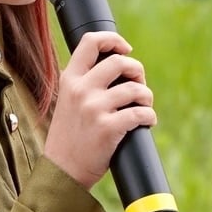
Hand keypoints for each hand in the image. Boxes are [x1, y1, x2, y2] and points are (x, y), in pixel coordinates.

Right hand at [42, 31, 153, 189]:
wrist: (62, 171)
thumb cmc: (70, 137)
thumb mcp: (67, 102)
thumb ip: (84, 83)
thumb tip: (119, 66)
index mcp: (69, 79)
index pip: (90, 41)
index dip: (114, 40)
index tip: (126, 49)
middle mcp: (81, 90)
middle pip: (120, 62)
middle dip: (137, 70)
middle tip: (139, 83)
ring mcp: (94, 108)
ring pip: (135, 89)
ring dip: (147, 96)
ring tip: (145, 105)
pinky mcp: (108, 128)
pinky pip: (140, 113)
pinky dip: (150, 116)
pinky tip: (147, 121)